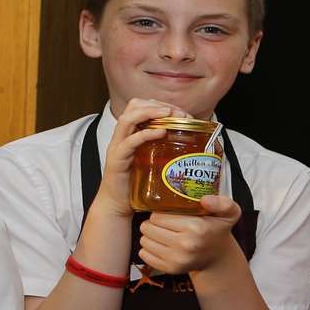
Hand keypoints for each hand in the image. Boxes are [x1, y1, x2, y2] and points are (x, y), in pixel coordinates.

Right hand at [93, 98, 187, 219]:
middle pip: (134, 106)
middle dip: (157, 105)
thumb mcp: (153, 161)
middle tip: (177, 113)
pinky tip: (161, 132)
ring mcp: (117, 146)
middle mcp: (122, 136)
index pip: (141, 106)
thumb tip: (192, 144)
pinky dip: (145, 134)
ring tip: (169, 115)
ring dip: (150, 112)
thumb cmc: (136, 184)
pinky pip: (129, 142)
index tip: (180, 112)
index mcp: (130, 133)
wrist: (117, 205)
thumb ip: (164, 149)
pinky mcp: (117, 160)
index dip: (160, 104)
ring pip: (127, 119)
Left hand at [139, 195, 241, 275]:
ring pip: (144, 240)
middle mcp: (185, 245)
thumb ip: (223, 203)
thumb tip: (205, 200)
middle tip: (163, 223)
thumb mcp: (229, 212)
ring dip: (149, 235)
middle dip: (152, 223)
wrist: (217, 258)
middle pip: (148, 228)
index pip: (158, 216)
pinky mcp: (170, 269)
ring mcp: (177, 259)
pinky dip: (148, 248)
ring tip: (162, 233)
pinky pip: (144, 255)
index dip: (160, 212)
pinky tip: (160, 245)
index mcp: (196, 228)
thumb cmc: (218, 231)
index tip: (169, 214)